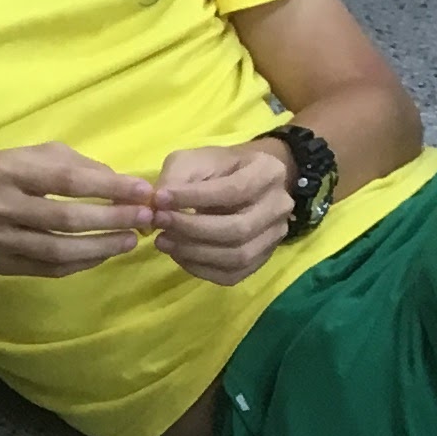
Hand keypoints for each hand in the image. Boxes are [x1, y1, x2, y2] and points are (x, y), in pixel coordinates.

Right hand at [0, 144, 157, 277]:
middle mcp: (2, 206)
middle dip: (113, 219)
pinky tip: (101, 255)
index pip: (68, 180)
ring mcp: (0, 241)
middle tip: (145, 219)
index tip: (143, 191)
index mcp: (8, 170)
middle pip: (68, 218)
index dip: (110, 187)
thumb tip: (113, 180)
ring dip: (102, 247)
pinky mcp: (1, 266)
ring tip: (130, 241)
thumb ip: (65, 163)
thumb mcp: (18, 156)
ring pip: (60, 249)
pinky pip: (48, 268)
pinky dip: (80, 263)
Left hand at [149, 140, 295, 284]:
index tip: (160, 198)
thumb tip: (156, 205)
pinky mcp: (260, 260)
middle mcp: (280, 206)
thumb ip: (176, 178)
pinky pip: (231, 275)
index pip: (234, 191)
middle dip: (192, 229)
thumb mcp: (194, 160)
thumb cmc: (215, 169)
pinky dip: (200, 268)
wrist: (239, 182)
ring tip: (163, 240)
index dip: (194, 198)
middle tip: (160, 222)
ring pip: (237, 256)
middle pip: (238, 229)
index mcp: (269, 172)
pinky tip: (179, 254)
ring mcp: (274, 237)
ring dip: (194, 252)